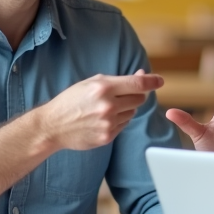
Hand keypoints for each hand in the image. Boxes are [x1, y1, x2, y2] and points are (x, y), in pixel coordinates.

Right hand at [44, 70, 162, 150]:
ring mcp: (108, 123)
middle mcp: (108, 106)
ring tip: (106, 108)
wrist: (52, 126)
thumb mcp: (91, 83)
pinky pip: (124, 125)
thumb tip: (143, 76)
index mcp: (103, 88)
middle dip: (136, 95)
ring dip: (125, 108)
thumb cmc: (72, 100)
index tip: (160, 80)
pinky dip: (118, 120)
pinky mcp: (107, 137)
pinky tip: (102, 119)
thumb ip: (118, 80)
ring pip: (132, 112)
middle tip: (124, 94)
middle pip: (139, 99)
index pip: (138, 83)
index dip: (152, 81)